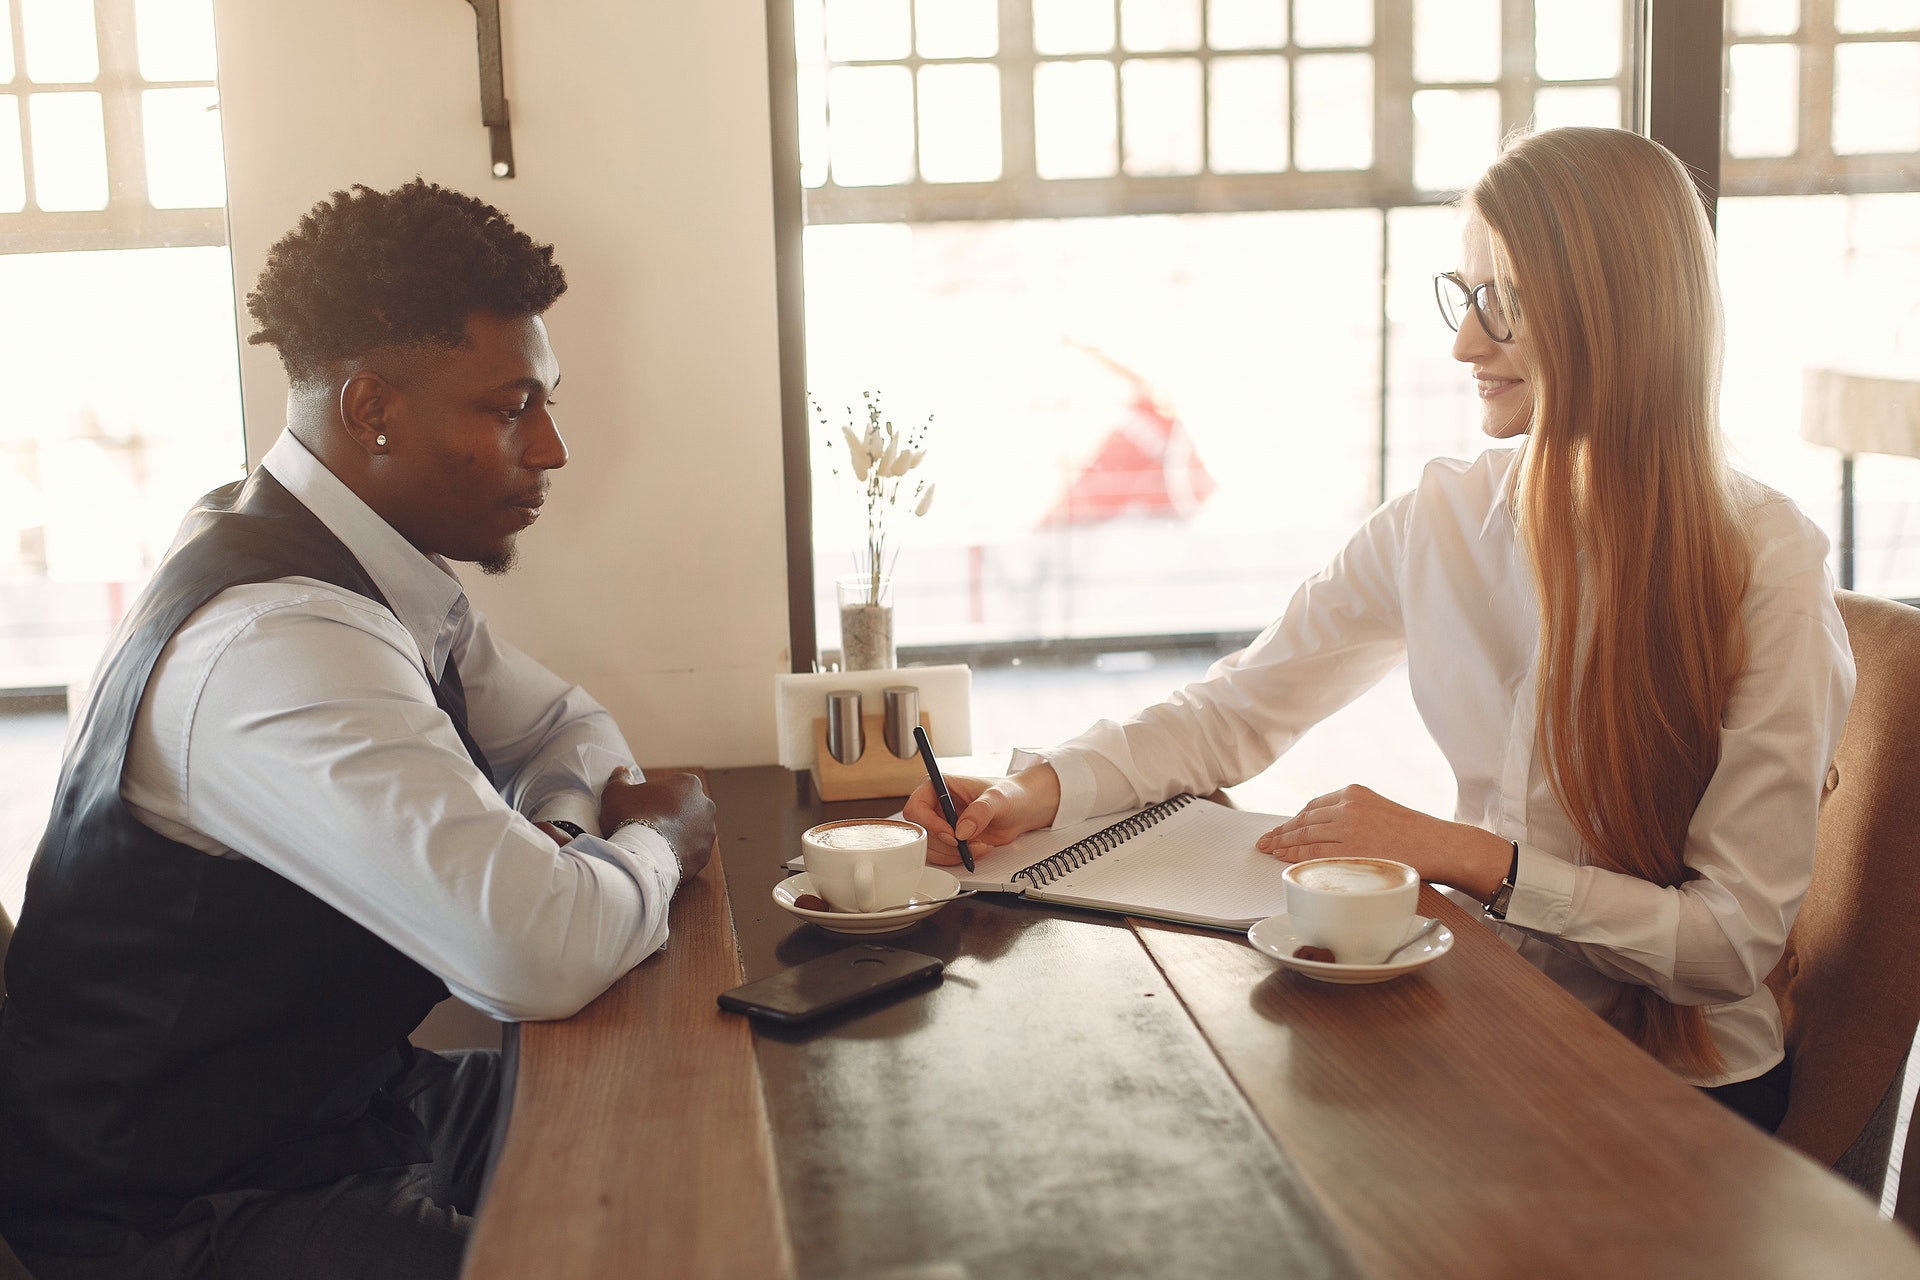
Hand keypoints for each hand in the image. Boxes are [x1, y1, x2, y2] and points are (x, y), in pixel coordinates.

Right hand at [599, 767, 716, 883]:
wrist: (642, 855)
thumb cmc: (630, 817)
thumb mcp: (616, 792)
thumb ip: (620, 779)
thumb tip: (622, 771)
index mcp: (689, 784)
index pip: (673, 786)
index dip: (656, 796)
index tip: (643, 807)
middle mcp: (706, 805)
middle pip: (685, 808)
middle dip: (671, 815)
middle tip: (648, 825)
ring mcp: (708, 831)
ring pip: (691, 831)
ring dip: (677, 834)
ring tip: (654, 843)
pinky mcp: (705, 854)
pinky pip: (691, 852)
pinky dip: (679, 853)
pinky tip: (662, 856)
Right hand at [903, 763, 1061, 865]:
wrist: (1023, 809)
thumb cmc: (1011, 794)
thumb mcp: (998, 798)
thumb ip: (980, 811)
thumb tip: (961, 831)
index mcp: (939, 785)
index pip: (916, 807)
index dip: (930, 824)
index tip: (952, 834)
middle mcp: (935, 805)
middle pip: (921, 832)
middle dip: (946, 844)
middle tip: (968, 844)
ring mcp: (940, 824)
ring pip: (930, 848)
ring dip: (954, 854)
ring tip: (979, 845)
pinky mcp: (949, 840)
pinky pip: (942, 856)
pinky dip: (959, 859)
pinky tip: (977, 849)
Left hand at [1255, 782, 1510, 901]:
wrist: (1440, 844)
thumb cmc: (1412, 833)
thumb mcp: (1377, 811)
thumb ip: (1350, 816)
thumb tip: (1317, 830)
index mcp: (1353, 793)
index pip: (1312, 807)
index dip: (1292, 821)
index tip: (1278, 830)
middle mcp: (1348, 806)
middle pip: (1304, 821)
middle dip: (1281, 832)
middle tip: (1264, 842)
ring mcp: (1350, 828)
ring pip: (1306, 836)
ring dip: (1283, 845)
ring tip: (1269, 851)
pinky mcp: (1354, 850)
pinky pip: (1316, 854)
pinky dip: (1297, 857)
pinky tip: (1285, 860)